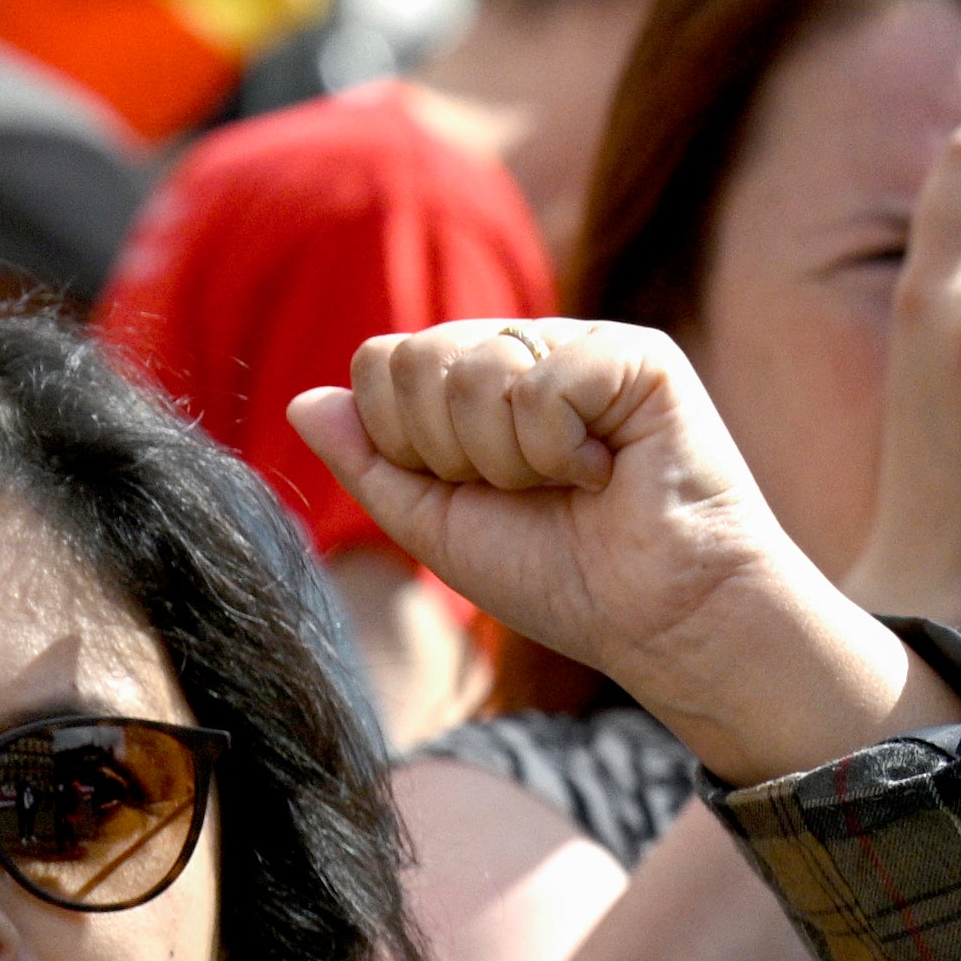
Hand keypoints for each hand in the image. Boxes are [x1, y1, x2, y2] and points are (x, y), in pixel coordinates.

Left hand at [295, 321, 939, 788]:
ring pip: (469, 370)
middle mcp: (529, 349)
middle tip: (520, 489)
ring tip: (565, 483)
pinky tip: (605, 471)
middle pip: (415, 358)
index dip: (400, 439)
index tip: (464, 488)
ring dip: (504, 459)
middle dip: (448, 452)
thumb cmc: (557, 575)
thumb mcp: (435, 523)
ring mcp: (582, 344)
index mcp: (479, 382)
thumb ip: (371, 461)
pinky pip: (537, 386)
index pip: (384, 363)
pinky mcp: (636, 354)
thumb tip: (303, 402)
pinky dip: (556, 452)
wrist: (656, 616)